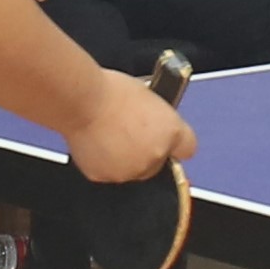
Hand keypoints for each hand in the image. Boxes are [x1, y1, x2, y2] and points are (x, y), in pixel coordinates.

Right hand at [63, 69, 194, 185]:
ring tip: (109, 135)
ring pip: (132, 170)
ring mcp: (131, 169)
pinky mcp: (106, 177)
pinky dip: (102, 162)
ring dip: (124, 159)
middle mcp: (156, 155)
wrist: (82, 101)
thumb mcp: (148, 95)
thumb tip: (156, 126)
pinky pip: (108, 173)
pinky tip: (97, 143)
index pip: (187, 148)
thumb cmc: (110, 91)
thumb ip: (157, 119)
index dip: (175, 143)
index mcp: (172, 131)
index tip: (168, 141)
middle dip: (146, 151)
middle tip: (129, 132)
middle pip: (157, 162)